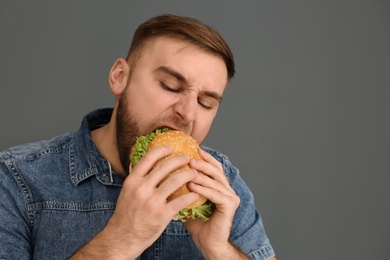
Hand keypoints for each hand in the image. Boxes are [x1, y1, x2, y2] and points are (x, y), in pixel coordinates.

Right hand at [71, 146, 199, 258]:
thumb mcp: (127, 192)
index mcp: (132, 181)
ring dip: (188, 174)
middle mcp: (142, 188)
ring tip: (195, 173)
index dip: (161, 150)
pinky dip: (190, 195)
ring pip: (175, 181)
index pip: (148, 158)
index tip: (170, 148)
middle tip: (188, 158)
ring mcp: (152, 201)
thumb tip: (150, 164)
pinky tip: (195, 193)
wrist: (123, 237)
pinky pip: (181, 201)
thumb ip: (139, 179)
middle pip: (164, 167)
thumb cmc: (127, 214)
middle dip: (179, 159)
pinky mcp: (162, 214)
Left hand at [183, 149, 243, 258]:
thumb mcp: (187, 202)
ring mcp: (231, 197)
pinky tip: (192, 186)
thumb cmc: (198, 224)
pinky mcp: (229, 206)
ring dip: (201, 174)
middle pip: (216, 170)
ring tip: (189, 169)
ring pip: (215, 181)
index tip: (193, 149)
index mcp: (219, 187)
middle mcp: (228, 190)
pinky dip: (203, 189)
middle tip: (189, 158)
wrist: (208, 243)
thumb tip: (166, 176)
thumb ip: (183, 190)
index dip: (205, 158)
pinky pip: (215, 194)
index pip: (214, 168)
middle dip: (202, 163)